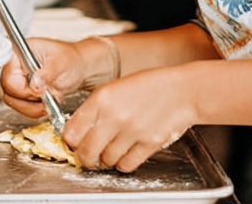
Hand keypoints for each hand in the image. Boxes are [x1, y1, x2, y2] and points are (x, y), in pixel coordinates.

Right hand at [0, 38, 96, 119]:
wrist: (78, 68)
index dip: (22, 87)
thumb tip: (34, 85)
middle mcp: (14, 66)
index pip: (8, 75)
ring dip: (33, 106)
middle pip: (9, 91)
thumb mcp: (61, 64)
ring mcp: (17, 79)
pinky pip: (21, 107)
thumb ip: (46, 74)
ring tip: (49, 98)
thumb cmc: (70, 59)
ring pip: (13, 102)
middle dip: (30, 99)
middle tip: (46, 95)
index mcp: (19, 52)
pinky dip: (35, 109)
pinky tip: (47, 101)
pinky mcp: (22, 91)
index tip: (38, 90)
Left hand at [62, 67, 197, 172]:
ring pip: (106, 160)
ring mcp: (132, 131)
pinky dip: (123, 163)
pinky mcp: (149, 144)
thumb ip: (94, 108)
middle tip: (88, 154)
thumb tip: (77, 130)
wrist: (181, 91)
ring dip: (106, 159)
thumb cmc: (148, 87)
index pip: (72, 132)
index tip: (73, 143)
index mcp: (101, 98)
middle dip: (85, 157)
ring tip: (111, 149)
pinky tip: (125, 153)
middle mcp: (114, 115)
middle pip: (87, 152)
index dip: (70, 141)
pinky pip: (126, 165)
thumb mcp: (113, 88)